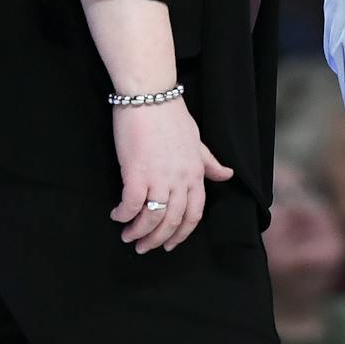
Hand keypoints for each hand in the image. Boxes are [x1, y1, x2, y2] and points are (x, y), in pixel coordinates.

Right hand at [109, 99, 233, 253]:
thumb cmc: (171, 116)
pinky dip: (124, 215)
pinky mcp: (137, 173)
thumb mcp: (196, 141)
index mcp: (196, 173)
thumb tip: (227, 175)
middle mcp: (181, 179)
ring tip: (128, 235)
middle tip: (143, 248)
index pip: (194, 214)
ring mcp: (160, 177)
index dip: (181, 234)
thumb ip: (209, 162)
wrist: (151, 96)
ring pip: (153, 218)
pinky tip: (117, 215)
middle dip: (157, 240)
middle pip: (173, 221)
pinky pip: (132, 204)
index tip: (168, 245)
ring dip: (139, 232)